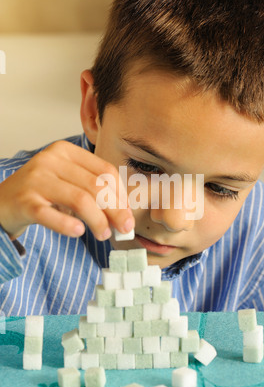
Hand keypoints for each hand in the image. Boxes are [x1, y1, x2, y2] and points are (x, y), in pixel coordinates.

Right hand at [0, 141, 133, 239]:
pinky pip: (51, 215)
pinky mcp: (24, 201)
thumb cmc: (40, 194)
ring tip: (104, 234)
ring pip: (80, 200)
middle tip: (123, 229)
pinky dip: (68, 225)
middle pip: (96, 186)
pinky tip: (78, 233)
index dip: (121, 195)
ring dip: (98, 221)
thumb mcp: (68, 183)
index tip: (128, 215)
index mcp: (65, 151)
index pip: (105, 170)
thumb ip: (93, 191)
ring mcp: (36, 180)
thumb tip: (124, 214)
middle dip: (115, 211)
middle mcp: (50, 160)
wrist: (1, 203)